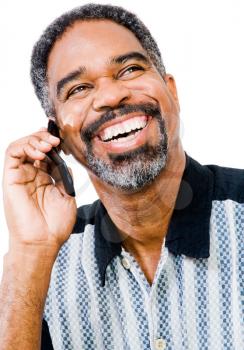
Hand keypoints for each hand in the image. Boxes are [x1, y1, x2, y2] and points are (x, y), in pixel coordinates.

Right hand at [2, 128, 76, 254]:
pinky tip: (39, 154)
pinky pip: (12, 153)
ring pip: (21, 145)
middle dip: (45, 138)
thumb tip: (64, 161)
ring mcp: (20, 175)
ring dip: (35, 140)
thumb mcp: (68, 195)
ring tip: (49, 145)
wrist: (43, 241)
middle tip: (56, 141)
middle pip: (34, 145)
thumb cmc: (55, 224)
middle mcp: (31, 175)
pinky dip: (25, 146)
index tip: (65, 142)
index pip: (46, 153)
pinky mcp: (10, 177)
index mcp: (44, 179)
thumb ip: (64, 176)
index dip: (54, 143)